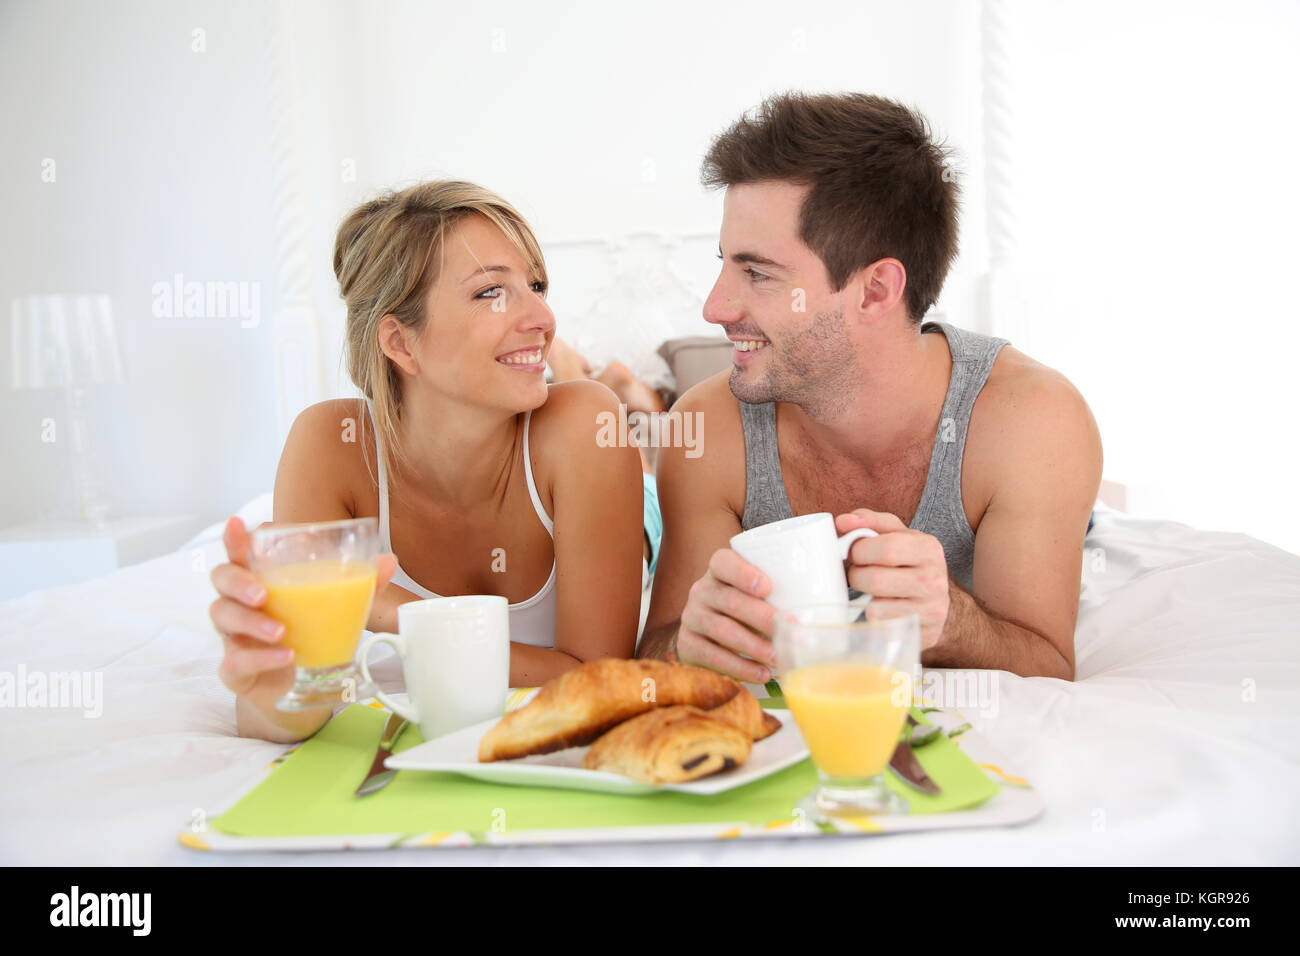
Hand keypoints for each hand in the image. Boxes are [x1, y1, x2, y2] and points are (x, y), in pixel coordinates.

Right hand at [210, 517, 395, 714]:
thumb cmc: (311, 635)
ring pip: (223, 618)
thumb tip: (388, 561)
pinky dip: (260, 658)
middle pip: (221, 579)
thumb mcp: (338, 607)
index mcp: (261, 580)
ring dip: (252, 623)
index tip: (237, 524)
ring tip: (281, 631)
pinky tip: (285, 656)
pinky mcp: (235, 670)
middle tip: (263, 594)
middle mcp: (241, 603)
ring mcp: (234, 637)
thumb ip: (361, 584)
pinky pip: (236, 661)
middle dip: (238, 582)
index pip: (239, 552)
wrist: (301, 688)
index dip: (234, 538)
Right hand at [676, 548, 777, 682]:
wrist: (707, 636)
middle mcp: (701, 590)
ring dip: (755, 646)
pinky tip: (761, 674)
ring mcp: (692, 617)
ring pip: (723, 630)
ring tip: (779, 657)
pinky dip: (740, 667)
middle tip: (790, 629)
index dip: (743, 573)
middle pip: (730, 600)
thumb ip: (782, 592)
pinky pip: (713, 656)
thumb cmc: (745, 611)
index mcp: (719, 571)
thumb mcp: (756, 595)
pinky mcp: (687, 644)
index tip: (767, 587)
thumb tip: (828, 596)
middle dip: (762, 617)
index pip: (723, 562)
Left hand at [837, 509, 949, 650]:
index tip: (854, 552)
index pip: (886, 548)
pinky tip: (879, 608)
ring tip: (868, 590)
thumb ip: (869, 522)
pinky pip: (880, 625)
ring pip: (875, 605)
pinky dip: (871, 616)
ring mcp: (930, 610)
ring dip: (862, 597)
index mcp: (928, 548)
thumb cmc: (908, 565)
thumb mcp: (896, 536)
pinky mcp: (921, 633)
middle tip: (857, 574)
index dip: (859, 550)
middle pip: (876, 579)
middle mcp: (934, 579)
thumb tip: (843, 521)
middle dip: (856, 576)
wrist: (937, 605)